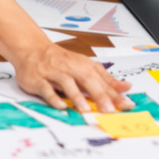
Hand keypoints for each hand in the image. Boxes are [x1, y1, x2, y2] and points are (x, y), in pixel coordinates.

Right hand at [13, 43, 133, 112]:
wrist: (32, 49)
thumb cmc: (60, 60)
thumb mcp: (85, 66)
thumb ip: (105, 79)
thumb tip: (125, 87)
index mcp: (83, 65)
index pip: (102, 81)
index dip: (115, 94)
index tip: (126, 105)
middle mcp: (70, 68)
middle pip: (87, 80)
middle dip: (99, 95)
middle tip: (109, 109)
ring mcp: (54, 73)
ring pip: (67, 83)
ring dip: (77, 96)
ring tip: (86, 109)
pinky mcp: (38, 79)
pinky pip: (46, 88)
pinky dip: (53, 97)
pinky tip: (61, 106)